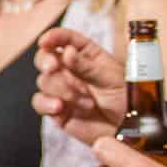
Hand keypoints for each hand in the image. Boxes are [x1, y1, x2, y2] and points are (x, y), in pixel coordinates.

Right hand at [32, 27, 125, 145]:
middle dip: (46, 61)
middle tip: (53, 67)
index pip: (66, 39)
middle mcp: (71, 71)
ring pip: (44, 81)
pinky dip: (46, 104)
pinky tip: (59, 108)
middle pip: (46, 58)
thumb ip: (86, 66)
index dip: (54, 37)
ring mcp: (62, 90)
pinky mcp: (56, 110)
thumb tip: (67, 52)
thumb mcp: (110, 79)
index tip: (46, 41)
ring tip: (85, 102)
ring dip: (61, 90)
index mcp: (87, 56)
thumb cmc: (126, 101)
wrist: (126, 130)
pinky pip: (40, 102)